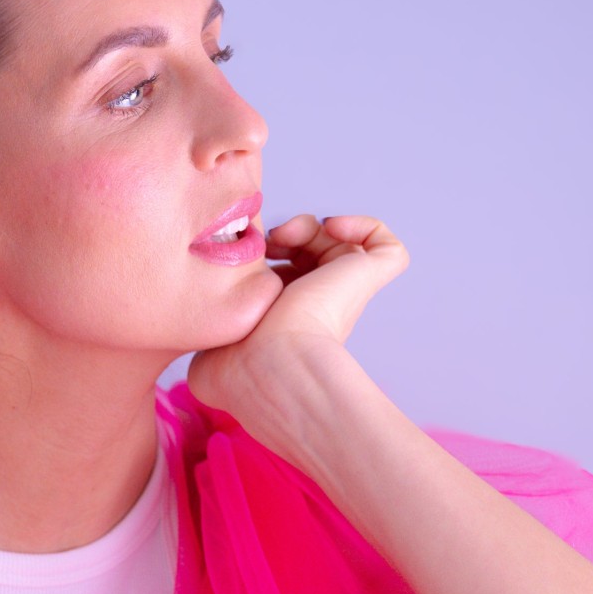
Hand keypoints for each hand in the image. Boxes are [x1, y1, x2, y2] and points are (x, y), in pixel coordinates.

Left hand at [186, 213, 408, 424]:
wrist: (271, 367)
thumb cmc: (236, 367)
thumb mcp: (206, 353)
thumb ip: (209, 335)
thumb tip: (210, 334)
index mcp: (283, 325)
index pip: (279, 280)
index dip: (262, 260)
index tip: (240, 258)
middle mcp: (317, 310)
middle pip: (308, 257)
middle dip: (284, 238)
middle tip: (266, 240)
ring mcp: (345, 295)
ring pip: (339, 247)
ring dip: (309, 226)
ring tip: (289, 234)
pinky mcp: (368, 279)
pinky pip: (386, 248)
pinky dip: (365, 227)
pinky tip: (334, 227)